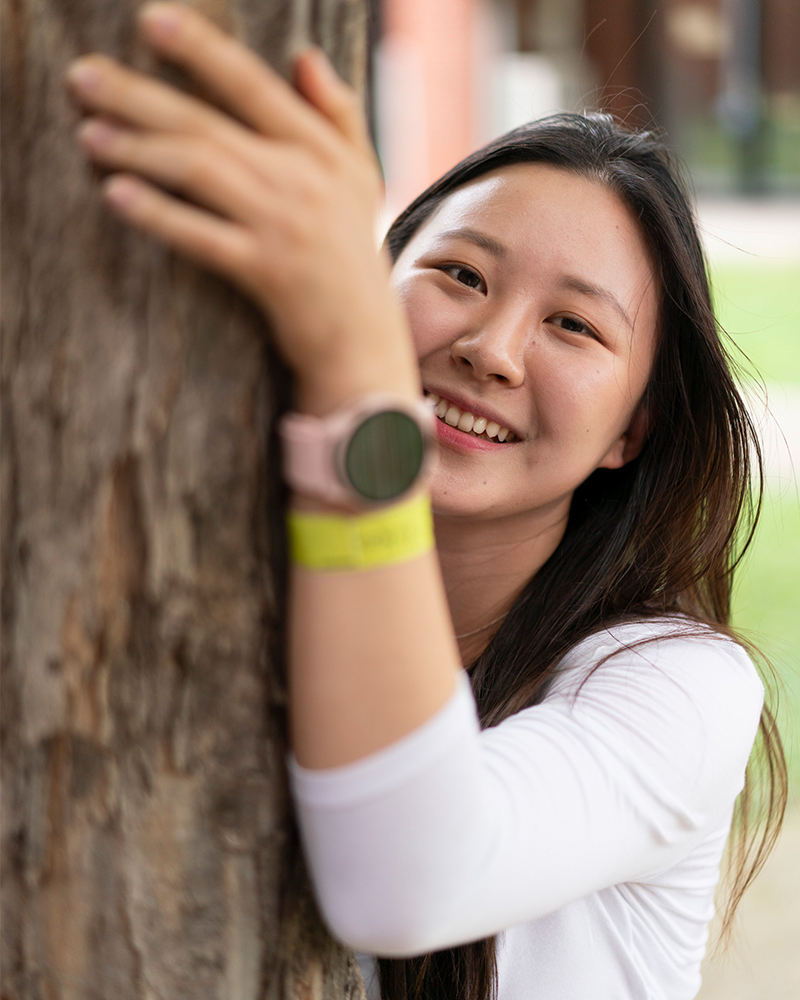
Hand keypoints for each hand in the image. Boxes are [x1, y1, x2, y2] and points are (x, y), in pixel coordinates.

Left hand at [66, 2, 418, 413]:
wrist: (363, 336)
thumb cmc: (354, 256)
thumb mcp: (362, 179)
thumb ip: (339, 115)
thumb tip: (305, 57)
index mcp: (323, 151)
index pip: (254, 87)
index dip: (202, 51)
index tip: (152, 21)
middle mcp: (303, 181)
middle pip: (210, 127)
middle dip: (142, 96)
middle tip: (84, 77)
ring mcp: (284, 227)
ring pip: (201, 172)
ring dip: (140, 149)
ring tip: (90, 133)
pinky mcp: (267, 274)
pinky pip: (203, 237)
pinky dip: (159, 216)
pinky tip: (117, 195)